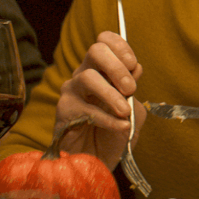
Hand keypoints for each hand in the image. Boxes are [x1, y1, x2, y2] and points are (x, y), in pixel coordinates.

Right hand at [56, 31, 144, 168]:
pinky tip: (120, 126)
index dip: (120, 46)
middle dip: (117, 67)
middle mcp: (85, 74)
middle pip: (95, 51)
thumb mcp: (134, 105)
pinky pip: (85, 109)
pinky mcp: (64, 111)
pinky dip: (107, 118)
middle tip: (130, 88)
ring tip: (124, 110)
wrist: (100, 158)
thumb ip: (134, 87)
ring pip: (88, 77)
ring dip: (111, 94)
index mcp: (103, 68)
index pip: (105, 41)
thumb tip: (134, 69)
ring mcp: (72, 91)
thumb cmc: (117, 128)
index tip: (133, 64)